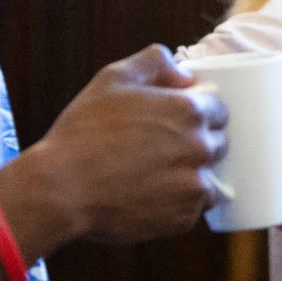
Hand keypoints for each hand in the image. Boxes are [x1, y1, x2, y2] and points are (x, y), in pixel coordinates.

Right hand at [27, 45, 227, 243]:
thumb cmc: (84, 132)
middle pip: (218, 144)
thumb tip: (184, 75)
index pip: (219, 110)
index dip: (199, 114)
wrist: (61, 188)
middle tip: (160, 151)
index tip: (177, 123)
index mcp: (189, 110)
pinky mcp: (183, 218)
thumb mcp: (113, 78)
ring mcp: (194, 186)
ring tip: (153, 177)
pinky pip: (193, 208)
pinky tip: (148, 197)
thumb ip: (154, 62)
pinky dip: (176, 204)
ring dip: (189, 177)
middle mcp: (200, 147)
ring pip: (208, 179)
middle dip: (195, 145)